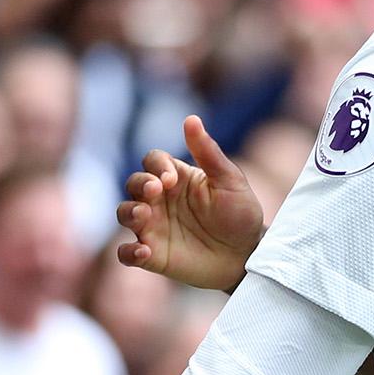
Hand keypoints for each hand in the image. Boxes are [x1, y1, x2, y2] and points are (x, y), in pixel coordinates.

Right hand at [116, 116, 263, 292]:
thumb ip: (208, 152)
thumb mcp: (229, 181)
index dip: (156, 166)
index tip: (170, 178)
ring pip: (125, 214)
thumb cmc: (240, 214)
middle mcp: (160, 200)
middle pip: (134, 184)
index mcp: (177, 178)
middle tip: (156, 190)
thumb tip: (191, 119)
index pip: (152, 161)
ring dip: (129, 212)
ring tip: (142, 215)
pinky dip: (128, 252)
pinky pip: (126, 253)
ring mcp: (153, 227)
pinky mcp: (152, 255)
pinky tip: (143, 252)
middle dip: (140, 184)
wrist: (248, 255)